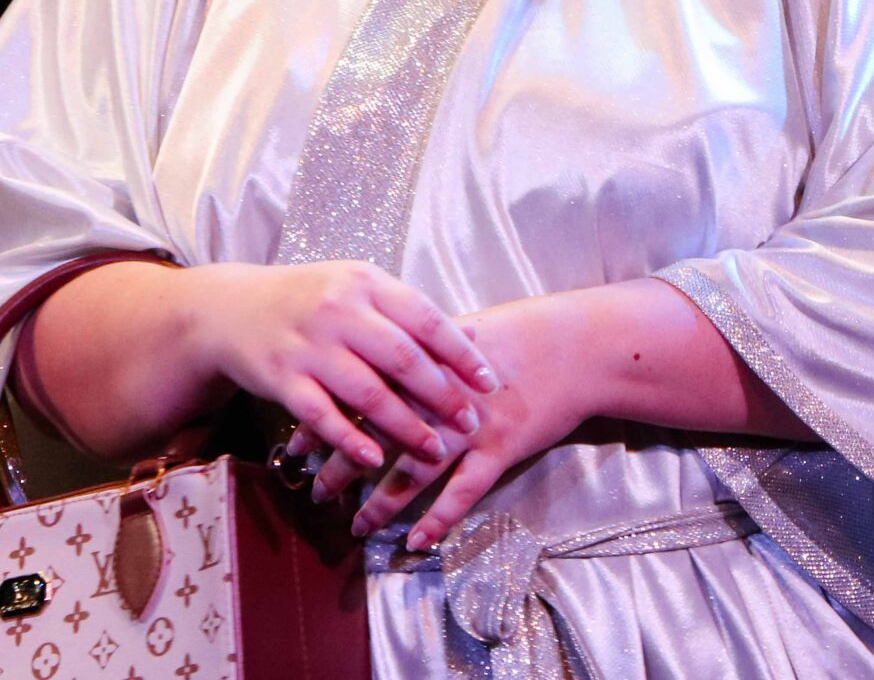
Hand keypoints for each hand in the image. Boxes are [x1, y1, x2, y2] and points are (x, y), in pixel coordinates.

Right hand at [180, 261, 498, 473]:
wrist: (233, 308)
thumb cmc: (310, 299)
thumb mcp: (358, 288)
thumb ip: (409, 313)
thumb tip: (474, 337)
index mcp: (366, 283)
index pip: (425, 319)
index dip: (461, 353)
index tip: (490, 382)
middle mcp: (339, 311)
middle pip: (402, 358)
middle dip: (442, 395)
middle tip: (470, 422)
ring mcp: (308, 346)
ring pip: (366, 393)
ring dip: (405, 426)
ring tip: (434, 450)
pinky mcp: (281, 378)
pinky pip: (322, 416)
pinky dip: (350, 441)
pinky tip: (375, 461)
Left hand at [312, 292, 584, 549]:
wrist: (578, 346)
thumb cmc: (522, 334)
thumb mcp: (461, 333)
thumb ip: (418, 351)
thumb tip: (376, 359)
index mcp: (423, 361)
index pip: (358, 392)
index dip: (324, 420)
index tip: (295, 443)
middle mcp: (439, 395)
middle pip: (376, 435)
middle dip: (341, 466)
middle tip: (314, 490)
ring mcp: (471, 425)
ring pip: (414, 470)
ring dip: (382, 502)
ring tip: (356, 526)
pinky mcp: (501, 449)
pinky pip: (464, 492)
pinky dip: (439, 519)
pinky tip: (417, 541)